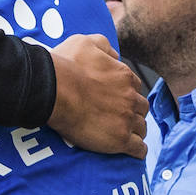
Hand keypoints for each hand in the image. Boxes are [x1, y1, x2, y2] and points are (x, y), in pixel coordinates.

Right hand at [47, 34, 147, 158]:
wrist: (54, 90)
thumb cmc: (65, 65)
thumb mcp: (85, 42)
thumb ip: (104, 46)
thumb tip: (115, 55)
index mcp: (124, 76)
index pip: (134, 87)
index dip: (126, 94)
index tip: (117, 99)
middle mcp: (130, 97)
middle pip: (141, 108)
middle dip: (134, 112)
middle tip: (121, 118)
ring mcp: (126, 119)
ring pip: (142, 128)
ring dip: (136, 131)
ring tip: (127, 136)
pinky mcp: (120, 139)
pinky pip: (138, 148)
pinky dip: (138, 150)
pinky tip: (134, 152)